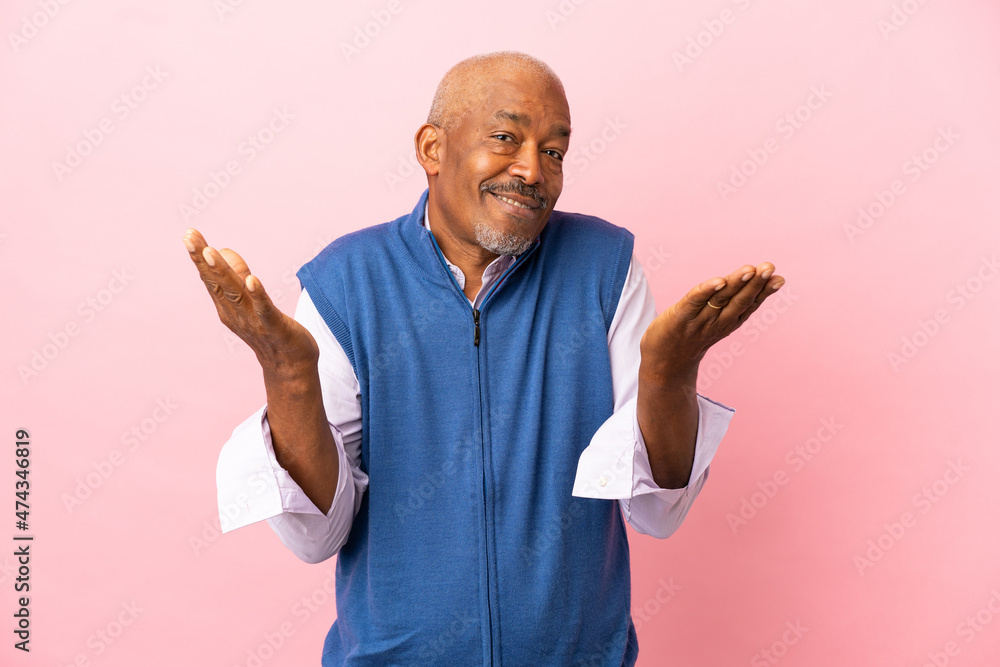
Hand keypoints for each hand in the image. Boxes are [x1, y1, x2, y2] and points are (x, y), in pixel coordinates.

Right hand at [182, 228, 318, 375]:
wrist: (289, 366)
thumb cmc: (269, 329)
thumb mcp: (249, 300)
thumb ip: (237, 276)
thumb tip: (224, 250)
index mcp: (227, 306)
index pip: (210, 278)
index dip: (199, 257)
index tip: (189, 234)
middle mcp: (235, 313)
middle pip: (217, 283)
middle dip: (203, 260)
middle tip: (190, 237)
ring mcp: (254, 321)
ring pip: (236, 294)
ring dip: (223, 272)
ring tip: (212, 251)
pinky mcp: (275, 327)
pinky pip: (265, 309)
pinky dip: (258, 295)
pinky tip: (253, 280)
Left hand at [639, 262, 784, 380]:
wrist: (663, 365)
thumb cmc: (690, 336)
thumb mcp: (715, 322)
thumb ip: (731, 304)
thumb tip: (749, 284)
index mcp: (727, 322)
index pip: (749, 305)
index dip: (764, 292)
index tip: (779, 279)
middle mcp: (717, 322)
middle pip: (739, 301)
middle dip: (755, 284)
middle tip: (769, 268)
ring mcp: (699, 320)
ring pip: (721, 300)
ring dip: (736, 284)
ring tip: (750, 269)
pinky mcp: (680, 316)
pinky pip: (695, 301)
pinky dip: (707, 291)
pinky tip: (719, 282)